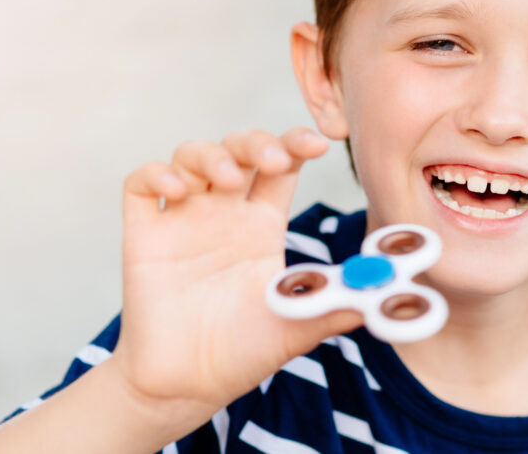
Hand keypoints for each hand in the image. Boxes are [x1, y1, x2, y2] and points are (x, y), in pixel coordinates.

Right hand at [110, 128, 359, 411]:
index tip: (318, 144)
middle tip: (271, 159)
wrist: (186, 386)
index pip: (281, 165)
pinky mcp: (144, 234)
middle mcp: (224, 213)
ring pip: (192, 156)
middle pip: (239, 149)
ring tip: (228, 180)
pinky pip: (141, 184)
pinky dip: (157, 174)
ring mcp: (183, 220)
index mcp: (262, 225)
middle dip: (256, 141)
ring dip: (211, 154)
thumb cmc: (241, 354)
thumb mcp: (295, 328)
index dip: (296, 144)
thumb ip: (335, 308)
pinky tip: (177, 190)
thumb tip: (386, 295)